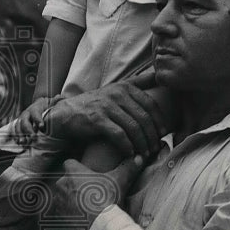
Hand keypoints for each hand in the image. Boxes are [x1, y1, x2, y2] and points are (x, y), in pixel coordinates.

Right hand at [13, 96, 60, 145]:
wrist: (39, 105)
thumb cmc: (47, 106)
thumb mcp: (51, 102)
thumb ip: (55, 101)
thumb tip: (59, 97)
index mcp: (35, 108)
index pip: (35, 113)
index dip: (38, 120)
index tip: (42, 127)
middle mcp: (26, 113)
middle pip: (24, 121)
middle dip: (28, 130)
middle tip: (33, 137)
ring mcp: (22, 119)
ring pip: (18, 126)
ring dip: (20, 135)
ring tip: (24, 142)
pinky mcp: (19, 125)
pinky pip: (16, 130)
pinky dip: (17, 136)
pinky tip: (19, 143)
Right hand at [43, 70, 170, 157]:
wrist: (66, 113)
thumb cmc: (95, 105)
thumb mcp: (115, 89)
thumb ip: (137, 82)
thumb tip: (158, 75)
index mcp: (124, 87)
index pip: (150, 104)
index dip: (159, 120)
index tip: (164, 133)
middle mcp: (117, 94)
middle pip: (143, 117)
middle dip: (152, 135)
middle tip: (154, 147)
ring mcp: (106, 106)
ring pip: (133, 127)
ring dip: (141, 143)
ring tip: (144, 153)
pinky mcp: (97, 119)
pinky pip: (119, 135)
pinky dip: (127, 146)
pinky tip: (129, 153)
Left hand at [51, 156, 144, 226]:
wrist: (98, 224)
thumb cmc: (106, 199)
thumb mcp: (119, 181)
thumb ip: (128, 167)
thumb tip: (139, 158)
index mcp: (72, 172)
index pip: (69, 163)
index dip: (76, 167)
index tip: (85, 173)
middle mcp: (61, 184)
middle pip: (65, 180)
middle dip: (73, 185)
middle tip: (88, 191)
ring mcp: (58, 201)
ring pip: (62, 196)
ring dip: (70, 199)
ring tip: (84, 206)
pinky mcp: (59, 216)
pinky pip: (62, 212)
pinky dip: (69, 214)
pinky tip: (80, 217)